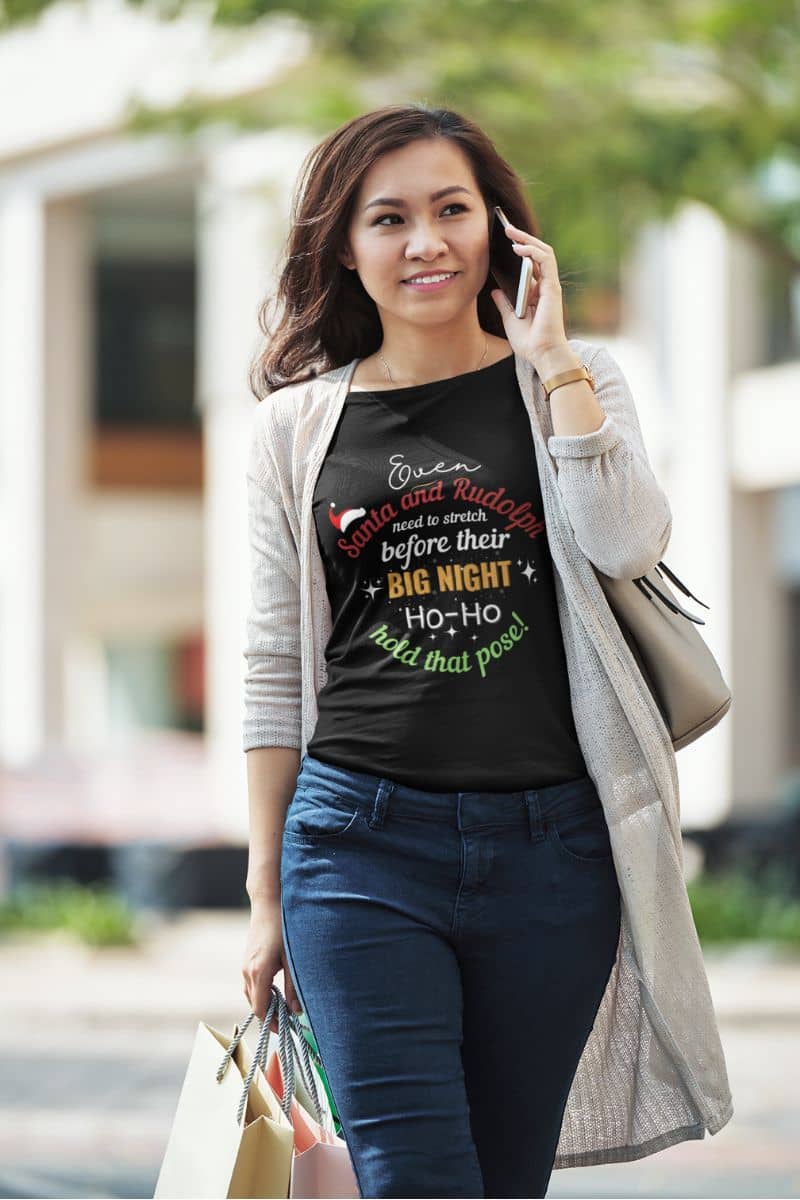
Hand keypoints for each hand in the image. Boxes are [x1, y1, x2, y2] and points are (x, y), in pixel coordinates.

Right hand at [242, 896, 302, 1034]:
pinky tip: (275, 991)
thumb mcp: (292, 959)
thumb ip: (293, 987)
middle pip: (254, 1004)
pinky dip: (260, 993)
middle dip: (269, 1016)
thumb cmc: (284, 928)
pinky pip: (250, 984)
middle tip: (287, 1023)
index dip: (272, 1023)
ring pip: (251, 994)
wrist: (268, 903)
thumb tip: (296, 1011)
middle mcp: (247, 971)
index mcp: (258, 973)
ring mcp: (244, 965)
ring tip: (283, 1009)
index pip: (260, 1008)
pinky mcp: (246, 960)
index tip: (286, 1030)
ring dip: (265, 1004)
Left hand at [490, 224, 568, 363]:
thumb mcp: (510, 319)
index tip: (503, 240)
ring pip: (543, 252)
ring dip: (527, 238)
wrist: (542, 354)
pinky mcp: (552, 286)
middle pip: (536, 254)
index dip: (519, 250)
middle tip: (505, 227)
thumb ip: (504, 304)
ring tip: (510, 230)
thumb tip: (495, 291)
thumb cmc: (529, 341)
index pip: (529, 264)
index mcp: (536, 293)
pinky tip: (518, 247)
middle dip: (522, 238)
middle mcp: (544, 286)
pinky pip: (546, 260)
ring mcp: (549, 285)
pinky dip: (533, 250)